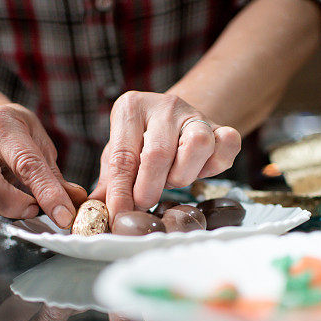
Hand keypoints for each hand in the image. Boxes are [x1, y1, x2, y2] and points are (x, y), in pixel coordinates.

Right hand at [0, 103, 87, 228]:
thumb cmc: (17, 137)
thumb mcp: (41, 145)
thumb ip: (55, 177)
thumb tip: (76, 202)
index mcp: (3, 126)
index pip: (26, 163)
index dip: (48, 194)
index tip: (65, 217)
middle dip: (9, 203)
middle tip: (30, 209)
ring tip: (2, 208)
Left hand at [90, 92, 240, 219]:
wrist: (174, 119)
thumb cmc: (142, 141)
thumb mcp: (119, 153)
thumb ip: (109, 182)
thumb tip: (94, 211)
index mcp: (131, 107)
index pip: (123, 156)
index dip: (120, 192)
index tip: (119, 215)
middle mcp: (165, 106)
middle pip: (158, 154)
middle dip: (148, 189)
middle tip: (143, 203)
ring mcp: (196, 114)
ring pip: (197, 146)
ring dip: (182, 175)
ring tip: (171, 179)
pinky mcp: (221, 126)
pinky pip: (226, 145)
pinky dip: (214, 165)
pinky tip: (198, 170)